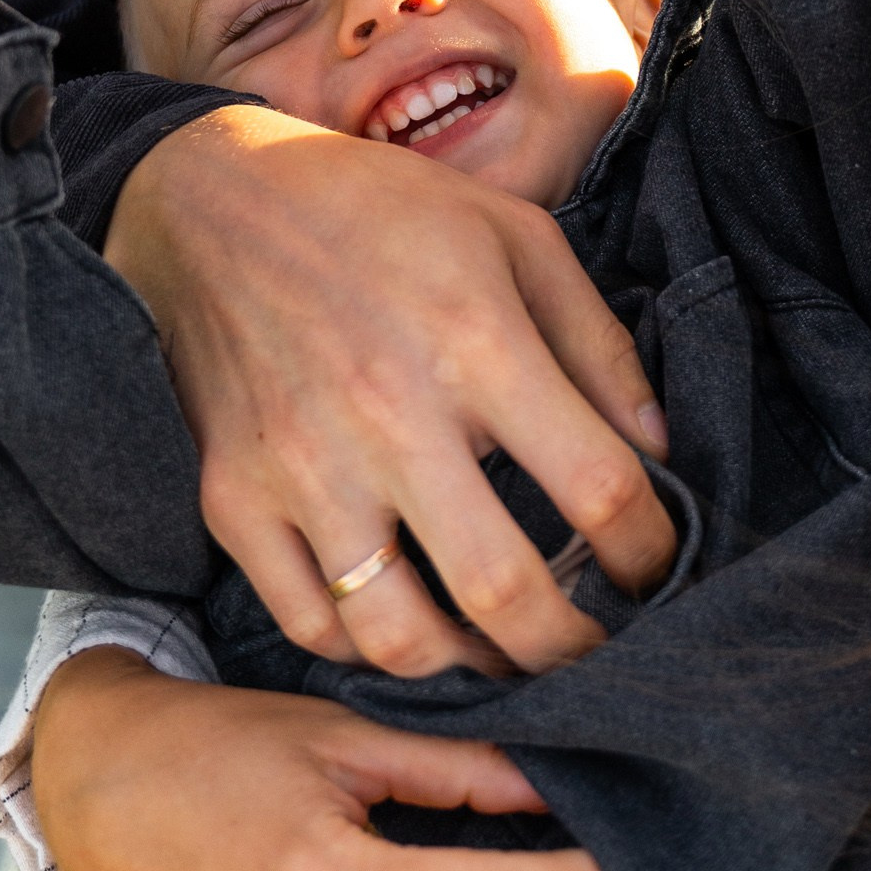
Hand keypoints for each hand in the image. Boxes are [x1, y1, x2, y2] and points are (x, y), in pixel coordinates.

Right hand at [106, 102, 675, 675]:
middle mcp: (389, 416)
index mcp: (475, 341)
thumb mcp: (514, 235)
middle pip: (504, 592)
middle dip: (572, 647)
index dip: (649, 549)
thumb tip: (659, 452)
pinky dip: (367, 652)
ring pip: (398, 637)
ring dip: (469, 669)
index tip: (656, 566)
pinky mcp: (233, 500)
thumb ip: (597, 343)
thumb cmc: (382, 212)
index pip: (598, 487)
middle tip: (595, 650)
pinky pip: (309, 622)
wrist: (210, 201)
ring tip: (501, 654)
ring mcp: (301, 469)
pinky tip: (408, 627)